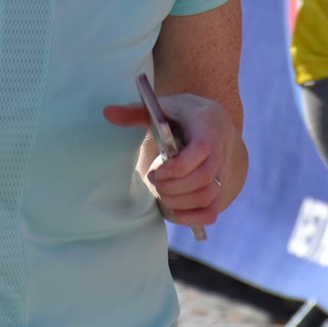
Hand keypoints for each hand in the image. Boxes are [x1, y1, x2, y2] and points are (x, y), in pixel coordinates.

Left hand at [103, 92, 236, 228]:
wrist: (214, 123)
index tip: (156, 171)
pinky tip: (172, 209)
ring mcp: (220, 174)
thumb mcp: (162, 108)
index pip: (201, 150)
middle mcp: (217, 153)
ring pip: (206, 197)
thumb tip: (107, 112)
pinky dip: (191, 217)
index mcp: (205, 129)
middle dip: (173, 187)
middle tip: (153, 180)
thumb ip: (135, 112)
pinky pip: (211, 212)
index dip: (178, 167)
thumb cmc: (183, 115)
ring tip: (161, 193)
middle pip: (203, 179)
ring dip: (178, 202)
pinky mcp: (218, 191)